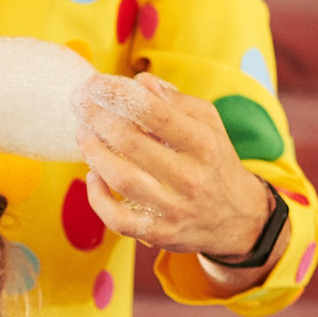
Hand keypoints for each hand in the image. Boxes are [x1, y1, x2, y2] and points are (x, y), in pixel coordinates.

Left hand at [72, 72, 281, 275]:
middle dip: (98, 118)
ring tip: (83, 134)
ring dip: (95, 153)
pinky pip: (118, 219)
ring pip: (122, 179)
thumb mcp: (209, 125)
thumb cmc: (215, 162)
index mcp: (203, 144)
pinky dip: (98, 198)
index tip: (95, 84)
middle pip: (132, 143)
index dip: (120, 96)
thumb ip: (177, 102)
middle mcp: (190, 177)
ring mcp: (174, 209)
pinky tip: (92, 176)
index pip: (155, 114)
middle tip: (79, 103)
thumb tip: (140, 82)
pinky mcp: (159, 233)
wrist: (238, 218)